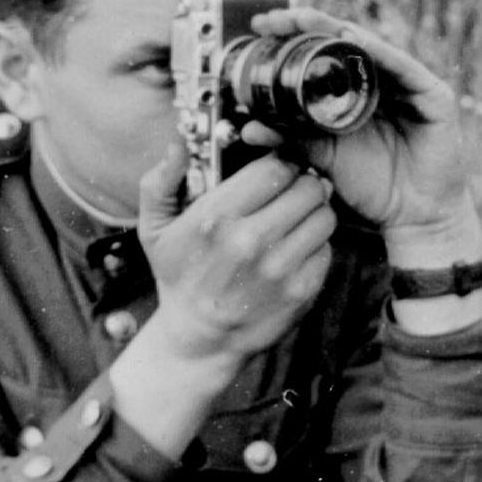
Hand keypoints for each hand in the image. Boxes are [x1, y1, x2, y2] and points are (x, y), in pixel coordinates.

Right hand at [138, 144, 335, 366]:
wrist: (198, 338)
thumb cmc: (178, 275)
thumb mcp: (155, 228)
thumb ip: (161, 181)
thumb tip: (177, 144)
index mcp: (216, 219)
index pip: (274, 169)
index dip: (280, 163)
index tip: (275, 170)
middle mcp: (250, 243)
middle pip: (307, 188)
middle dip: (302, 184)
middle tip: (292, 191)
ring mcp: (279, 270)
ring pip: (324, 216)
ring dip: (314, 213)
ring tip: (295, 218)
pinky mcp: (300, 292)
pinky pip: (327, 249)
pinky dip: (315, 245)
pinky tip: (294, 249)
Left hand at [245, 8, 474, 236]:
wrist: (412, 219)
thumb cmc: (371, 188)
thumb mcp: (322, 158)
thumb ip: (290, 140)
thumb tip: (249, 128)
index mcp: (353, 94)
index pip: (322, 55)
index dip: (293, 38)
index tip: (261, 27)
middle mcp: (380, 84)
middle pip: (343, 44)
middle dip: (309, 25)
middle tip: (278, 17)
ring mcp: (409, 87)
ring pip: (372, 49)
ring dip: (339, 32)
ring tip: (309, 21)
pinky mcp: (434, 97)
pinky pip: (405, 68)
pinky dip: (380, 52)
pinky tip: (354, 40)